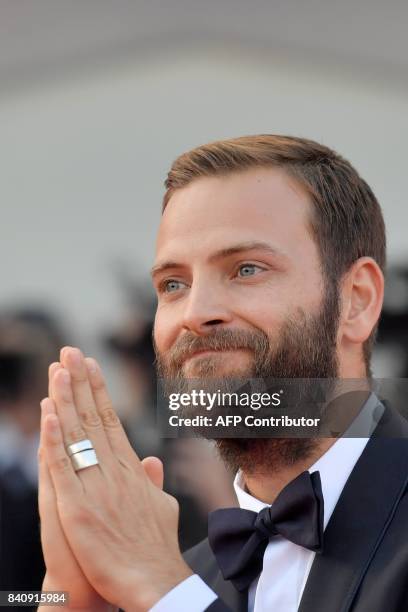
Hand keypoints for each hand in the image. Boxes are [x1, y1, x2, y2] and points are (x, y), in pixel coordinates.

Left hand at [41, 347, 191, 610]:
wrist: (155, 582)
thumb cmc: (157, 546)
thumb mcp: (161, 505)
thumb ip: (152, 481)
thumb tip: (151, 461)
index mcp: (130, 468)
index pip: (111, 420)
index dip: (99, 391)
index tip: (91, 366)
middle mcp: (114, 470)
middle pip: (94, 418)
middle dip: (81, 382)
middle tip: (71, 351)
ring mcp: (96, 487)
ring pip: (77, 435)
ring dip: (67, 399)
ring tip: (59, 369)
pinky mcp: (78, 508)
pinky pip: (63, 468)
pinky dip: (55, 440)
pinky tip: (50, 415)